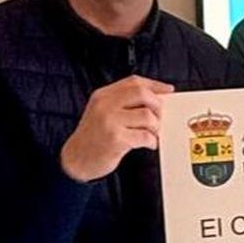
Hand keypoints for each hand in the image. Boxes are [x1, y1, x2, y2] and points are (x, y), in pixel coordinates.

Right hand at [59, 76, 173, 181]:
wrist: (76, 160)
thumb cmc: (93, 137)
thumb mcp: (101, 112)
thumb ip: (123, 103)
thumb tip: (157, 97)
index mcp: (102, 95)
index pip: (133, 82)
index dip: (154, 85)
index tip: (167, 91)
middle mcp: (105, 105)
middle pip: (142, 94)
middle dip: (157, 105)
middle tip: (160, 117)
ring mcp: (110, 122)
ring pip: (147, 116)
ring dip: (155, 127)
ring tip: (152, 134)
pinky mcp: (116, 139)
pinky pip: (145, 136)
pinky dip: (152, 141)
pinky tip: (149, 144)